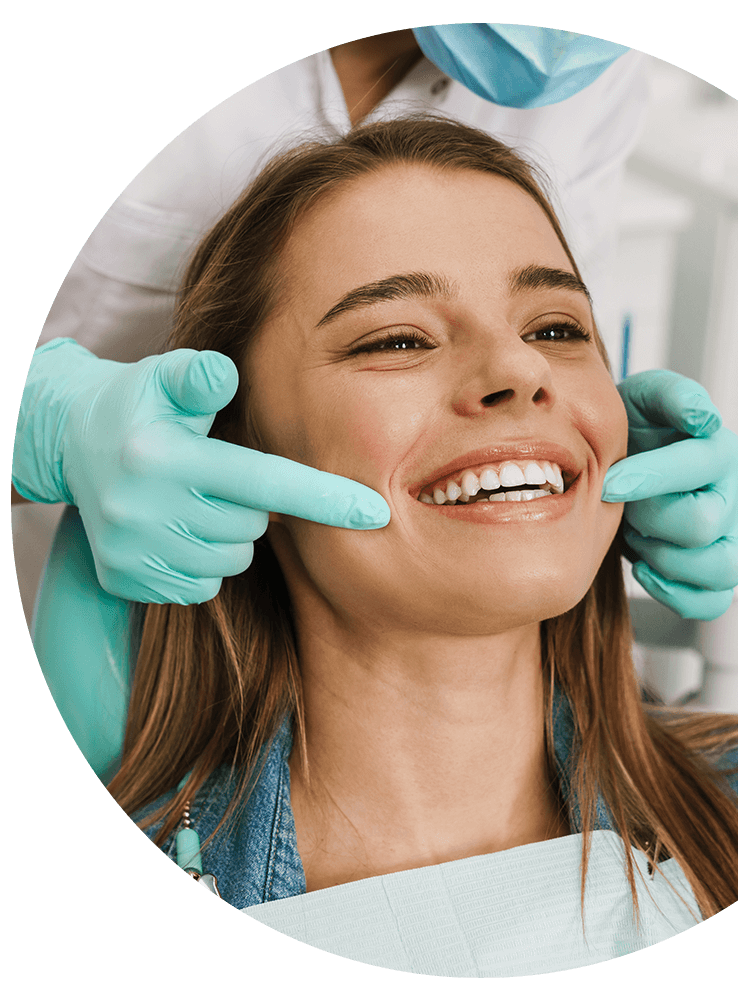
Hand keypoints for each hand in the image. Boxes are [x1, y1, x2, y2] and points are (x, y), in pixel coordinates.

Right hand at [14, 340, 390, 603]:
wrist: (71, 444)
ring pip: (231, 561)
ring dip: (229, 535)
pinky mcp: (125, 581)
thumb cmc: (141, 405)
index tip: (376, 513)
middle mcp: (143, 510)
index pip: (263, 483)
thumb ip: (200, 376)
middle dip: (252, 504)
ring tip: (196, 500)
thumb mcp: (164, 378)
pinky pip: (201, 587)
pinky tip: (179, 529)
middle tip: (220, 475)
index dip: (324, 498)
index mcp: (163, 458)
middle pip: (251, 527)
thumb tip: (226, 373)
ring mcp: (132, 552)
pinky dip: (203, 563)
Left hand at [602, 370, 737, 619]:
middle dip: (651, 518)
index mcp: (722, 452)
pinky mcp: (713, 569)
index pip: (698, 469)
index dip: (649, 478)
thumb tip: (702, 417)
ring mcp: (727, 537)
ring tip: (639, 536)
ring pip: (722, 570)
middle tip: (624, 505)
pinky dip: (678, 594)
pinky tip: (646, 569)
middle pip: (703, 525)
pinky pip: (713, 601)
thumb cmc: (635, 430)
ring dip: (667, 559)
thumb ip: (673, 396)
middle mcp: (732, 496)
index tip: (610, 482)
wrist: (622, 458)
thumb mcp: (645, 397)